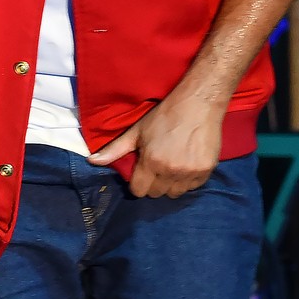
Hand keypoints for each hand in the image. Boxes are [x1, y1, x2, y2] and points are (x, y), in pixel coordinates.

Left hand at [86, 91, 224, 198]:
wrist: (198, 104)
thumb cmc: (164, 115)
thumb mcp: (137, 131)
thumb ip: (115, 149)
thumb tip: (92, 161)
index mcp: (151, 162)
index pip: (139, 191)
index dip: (137, 183)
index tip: (141, 172)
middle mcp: (170, 171)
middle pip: (156, 193)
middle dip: (153, 183)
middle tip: (156, 167)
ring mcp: (190, 173)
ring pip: (175, 193)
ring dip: (170, 184)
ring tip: (171, 167)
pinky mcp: (206, 171)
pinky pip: (193, 187)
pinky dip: (187, 181)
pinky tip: (185, 165)